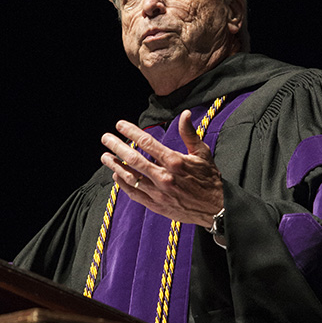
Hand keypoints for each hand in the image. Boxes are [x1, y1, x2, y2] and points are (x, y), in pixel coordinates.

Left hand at [100, 110, 223, 225]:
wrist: (216, 208)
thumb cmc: (210, 179)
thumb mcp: (203, 153)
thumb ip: (190, 134)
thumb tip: (185, 114)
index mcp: (175, 161)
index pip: (147, 143)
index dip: (131, 132)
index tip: (120, 125)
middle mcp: (164, 177)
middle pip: (133, 159)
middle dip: (117, 147)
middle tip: (106, 138)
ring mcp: (159, 193)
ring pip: (130, 178)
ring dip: (115, 166)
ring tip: (105, 157)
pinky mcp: (157, 206)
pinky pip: (135, 194)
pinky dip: (123, 185)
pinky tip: (116, 176)